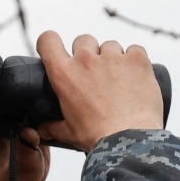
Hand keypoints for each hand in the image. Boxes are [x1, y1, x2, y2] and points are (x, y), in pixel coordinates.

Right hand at [36, 31, 163, 151]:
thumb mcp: (68, 133)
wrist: (129, 140)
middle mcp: (86, 60)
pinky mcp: (137, 60)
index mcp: (64, 74)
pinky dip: (134, 61)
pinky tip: (135, 77)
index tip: (57, 51)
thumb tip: (42, 129)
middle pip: (83, 41)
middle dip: (87, 54)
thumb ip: (52, 127)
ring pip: (110, 46)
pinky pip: (134, 50)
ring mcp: (113, 57)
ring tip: (119, 81)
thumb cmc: (97, 136)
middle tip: (95, 75)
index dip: (51, 44)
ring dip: (112, 58)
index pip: (48, 40)